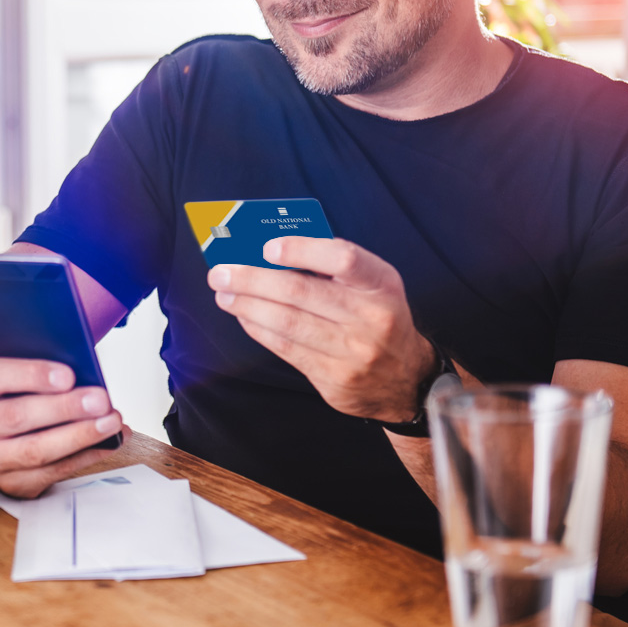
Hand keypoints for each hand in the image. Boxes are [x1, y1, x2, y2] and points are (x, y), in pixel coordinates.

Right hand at [0, 357, 126, 497]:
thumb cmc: (7, 393)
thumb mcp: (10, 373)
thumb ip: (35, 371)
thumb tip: (81, 374)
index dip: (31, 376)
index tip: (67, 375)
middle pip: (16, 417)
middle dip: (63, 409)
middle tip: (99, 400)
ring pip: (35, 451)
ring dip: (79, 436)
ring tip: (110, 421)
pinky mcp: (8, 483)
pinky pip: (51, 473)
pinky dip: (85, 457)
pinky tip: (107, 442)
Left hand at [207, 236, 433, 421]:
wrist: (406, 379)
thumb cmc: (377, 317)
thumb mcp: (372, 285)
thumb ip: (330, 267)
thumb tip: (267, 252)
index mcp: (381, 283)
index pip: (343, 258)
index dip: (301, 250)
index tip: (267, 247)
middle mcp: (372, 317)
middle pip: (300, 292)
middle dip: (252, 279)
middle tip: (221, 273)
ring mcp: (354, 351)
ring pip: (287, 323)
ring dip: (247, 305)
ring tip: (224, 294)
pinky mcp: (335, 378)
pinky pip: (286, 349)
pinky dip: (258, 329)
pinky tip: (244, 317)